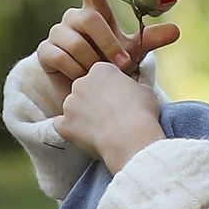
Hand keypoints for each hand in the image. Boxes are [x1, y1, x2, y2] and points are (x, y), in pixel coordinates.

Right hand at [34, 0, 178, 93]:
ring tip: (98, 74)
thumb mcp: (133, 51)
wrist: (91, 94)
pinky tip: (80, 78)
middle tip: (121, 66)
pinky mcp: (45, 52)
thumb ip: (151, 39)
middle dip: (109, 45)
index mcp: (94, 11)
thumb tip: (177, 30)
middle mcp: (73, 16)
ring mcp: (57, 33)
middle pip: (92, 21)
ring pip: (78, 44)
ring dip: (93, 63)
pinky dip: (78, 73)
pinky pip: (63, 59)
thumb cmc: (111, 66)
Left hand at [57, 54, 165, 176]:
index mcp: (100, 69)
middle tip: (109, 115)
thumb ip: (134, 85)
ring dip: (82, 116)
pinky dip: (71, 130)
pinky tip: (86, 136)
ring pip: (73, 107)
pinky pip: (62, 125)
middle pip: (84, 89)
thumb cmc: (141, 113)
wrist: (131, 138)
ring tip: (101, 129)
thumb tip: (135, 88)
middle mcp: (80, 82)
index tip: (118, 100)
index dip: (110, 88)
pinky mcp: (63, 124)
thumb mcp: (145, 90)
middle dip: (93, 100)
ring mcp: (69, 103)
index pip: (100, 75)